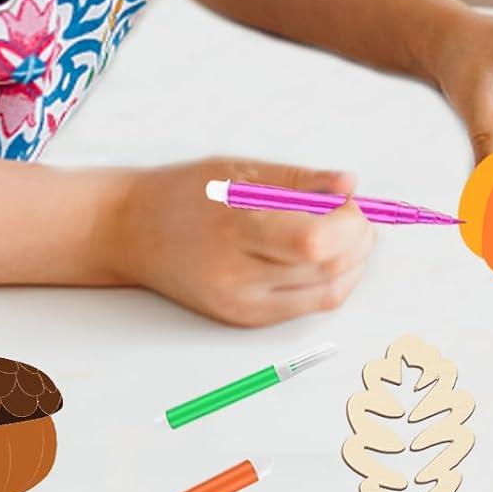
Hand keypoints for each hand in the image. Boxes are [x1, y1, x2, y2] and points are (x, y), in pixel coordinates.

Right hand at [99, 157, 374, 325]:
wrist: (132, 232)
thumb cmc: (187, 193)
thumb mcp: (242, 171)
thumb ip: (299, 180)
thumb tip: (350, 184)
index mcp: (237, 230)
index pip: (315, 241)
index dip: (349, 221)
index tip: (352, 199)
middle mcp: (238, 277)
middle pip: (328, 268)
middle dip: (359, 239)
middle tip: (358, 213)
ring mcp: (241, 305)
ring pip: (326, 293)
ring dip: (353, 262)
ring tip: (349, 232)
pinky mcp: (243, 320)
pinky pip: (306, 307)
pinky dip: (330, 281)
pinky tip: (328, 255)